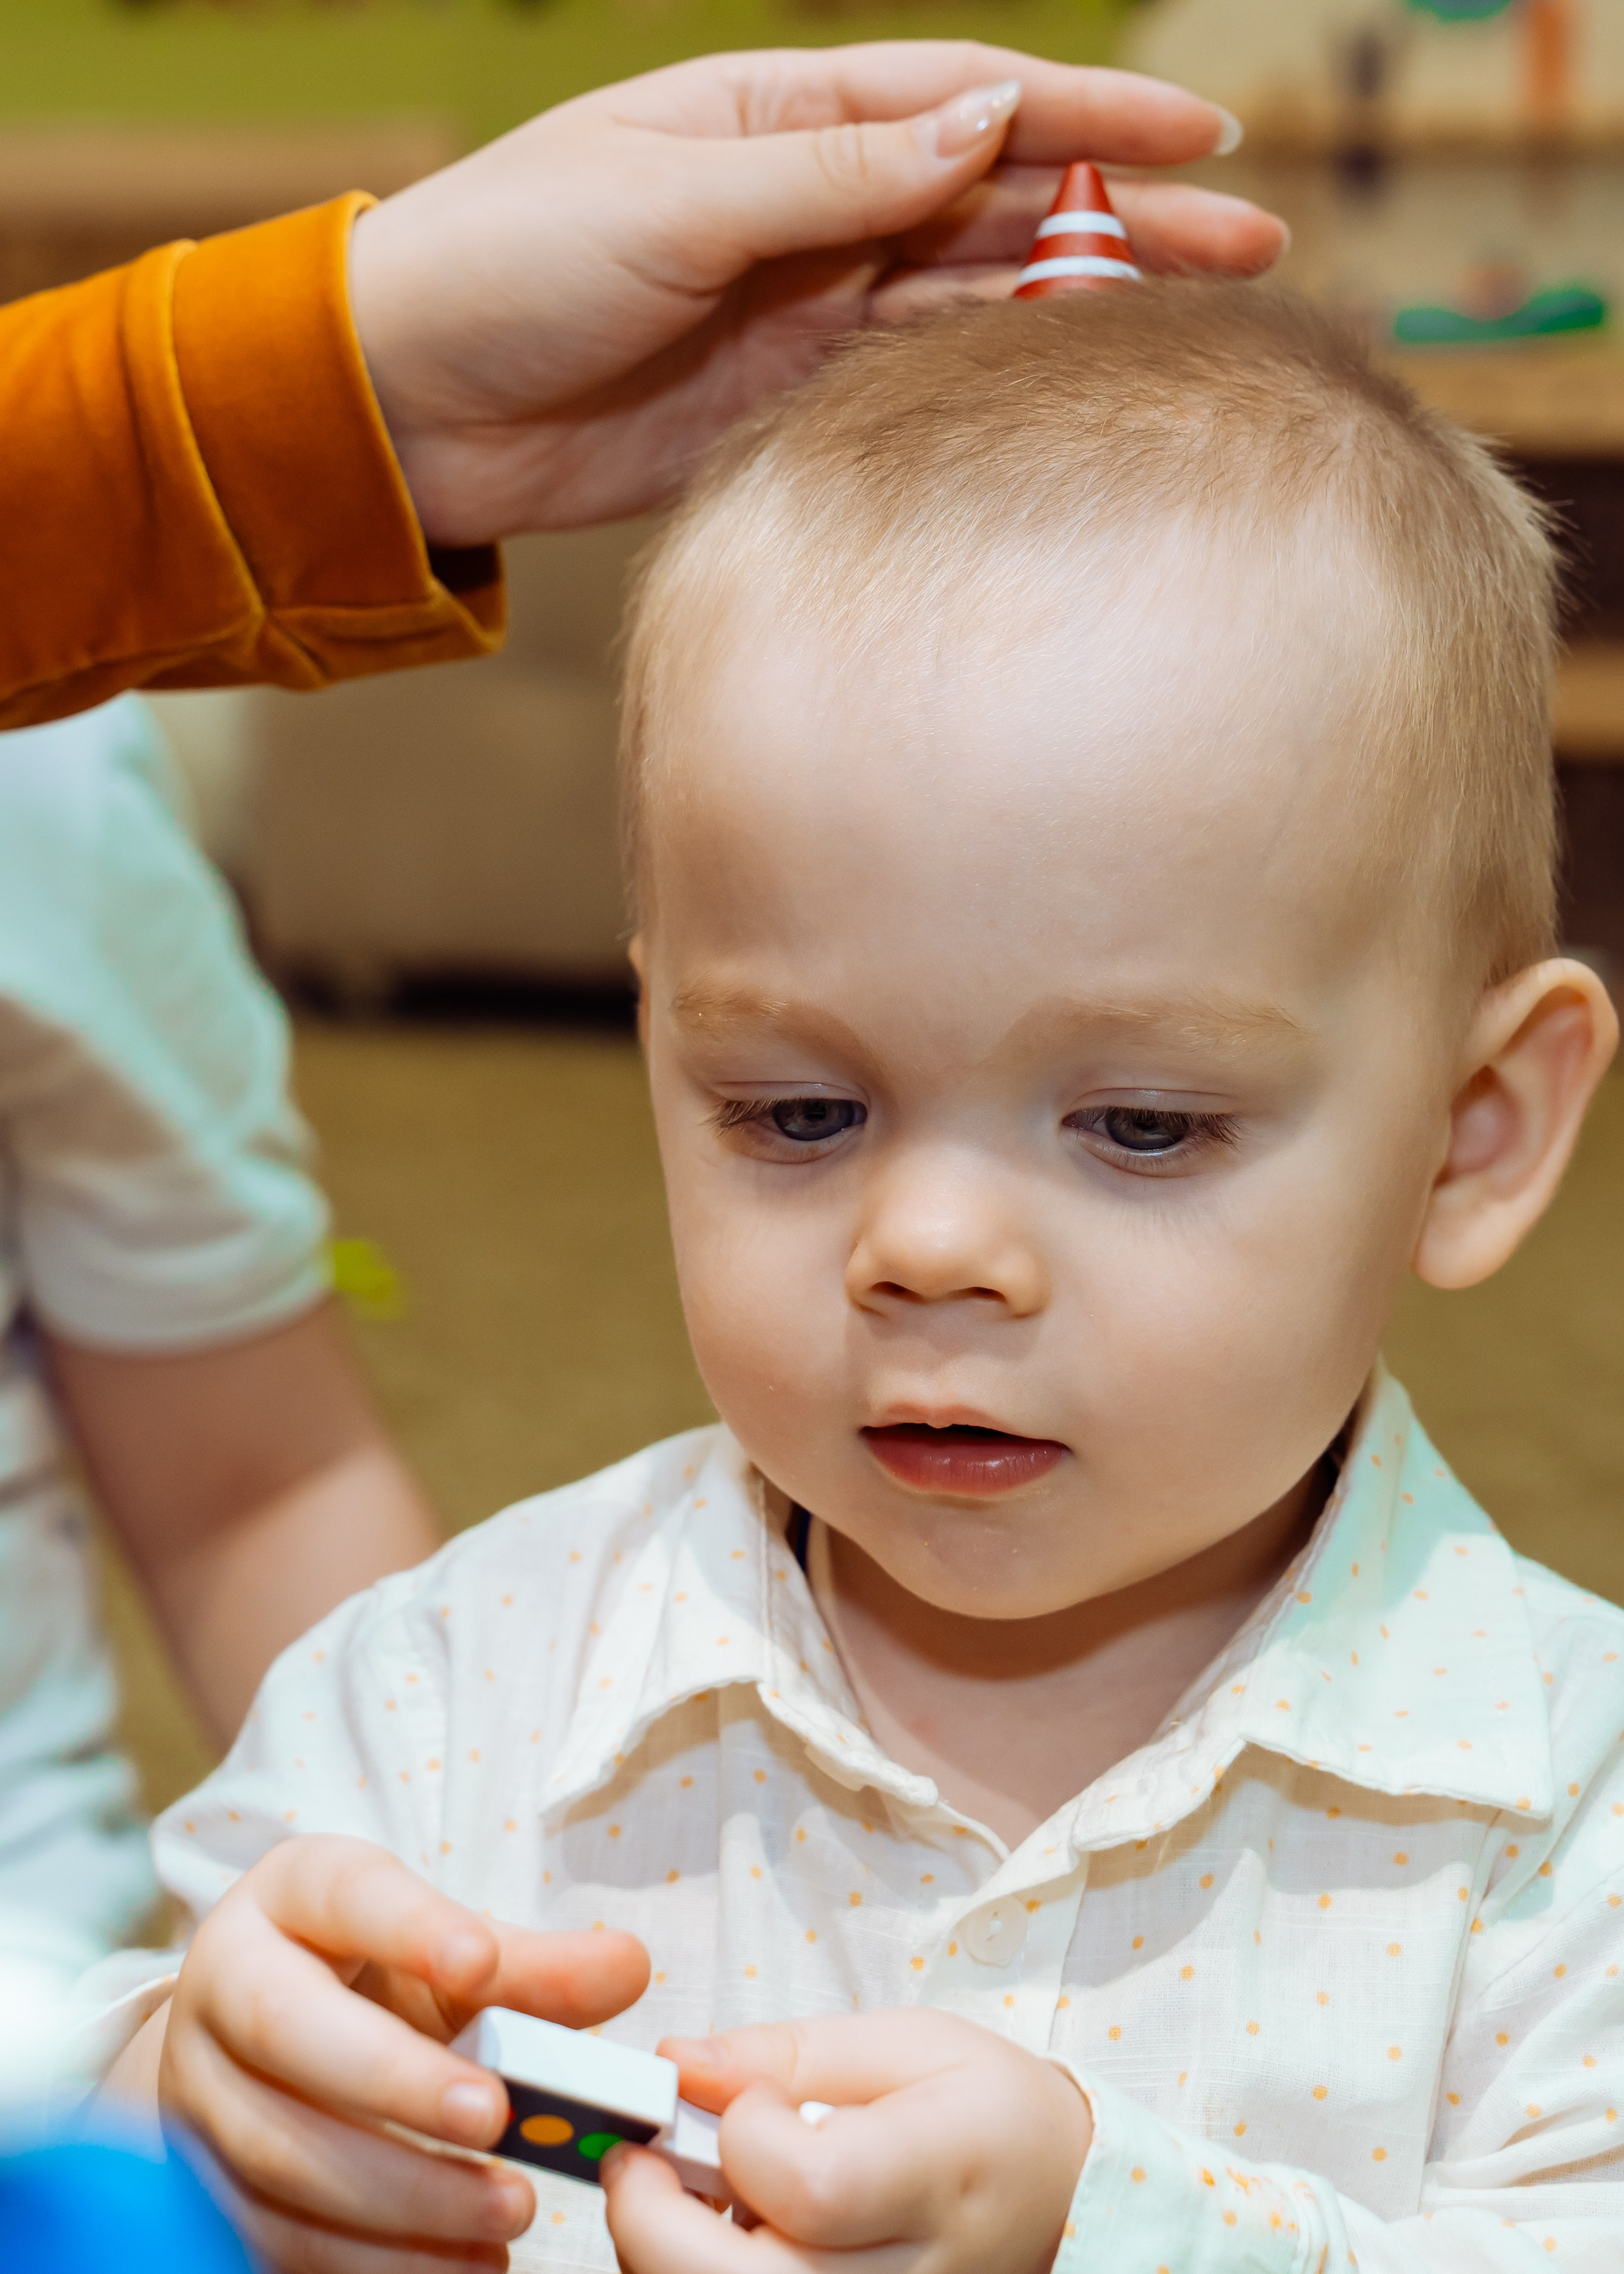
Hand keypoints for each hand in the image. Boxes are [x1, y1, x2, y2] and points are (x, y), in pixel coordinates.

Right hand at [154, 1836, 647, 2273]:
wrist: (256, 2044)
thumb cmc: (370, 1981)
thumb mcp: (446, 1951)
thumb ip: (534, 1968)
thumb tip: (630, 1968)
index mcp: (293, 1895)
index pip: (345, 1893)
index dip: (410, 1926)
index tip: (483, 1961)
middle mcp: (225, 1984)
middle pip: (286, 2027)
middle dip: (394, 2079)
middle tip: (496, 2117)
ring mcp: (197, 2091)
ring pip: (278, 2150)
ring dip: (399, 2194)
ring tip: (508, 2211)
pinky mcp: (203, 2187)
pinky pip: (274, 2235)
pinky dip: (371, 2262)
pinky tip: (463, 2266)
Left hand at [348, 43, 1285, 543]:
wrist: (410, 406)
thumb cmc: (511, 263)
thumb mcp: (674, 200)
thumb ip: (835, 176)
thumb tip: (986, 123)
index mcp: (779, 116)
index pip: (969, 100)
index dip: (1090, 119)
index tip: (1203, 136)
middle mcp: (811, 205)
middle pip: (998, 199)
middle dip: (1123, 217)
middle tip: (1251, 246)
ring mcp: (806, 306)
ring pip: (973, 293)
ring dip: (1080, 303)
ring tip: (1197, 321)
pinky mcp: (789, 400)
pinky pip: (914, 378)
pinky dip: (992, 376)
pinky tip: (1073, 381)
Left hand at [602, 2009, 1091, 2273]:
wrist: (1059, 2200)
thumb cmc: (983, 2110)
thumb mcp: (907, 2043)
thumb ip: (786, 2052)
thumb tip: (675, 2063)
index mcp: (939, 2178)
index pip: (811, 2187)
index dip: (746, 2135)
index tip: (742, 2097)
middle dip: (651, 2218)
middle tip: (636, 2157)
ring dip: (664, 2254)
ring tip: (684, 2195)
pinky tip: (720, 2235)